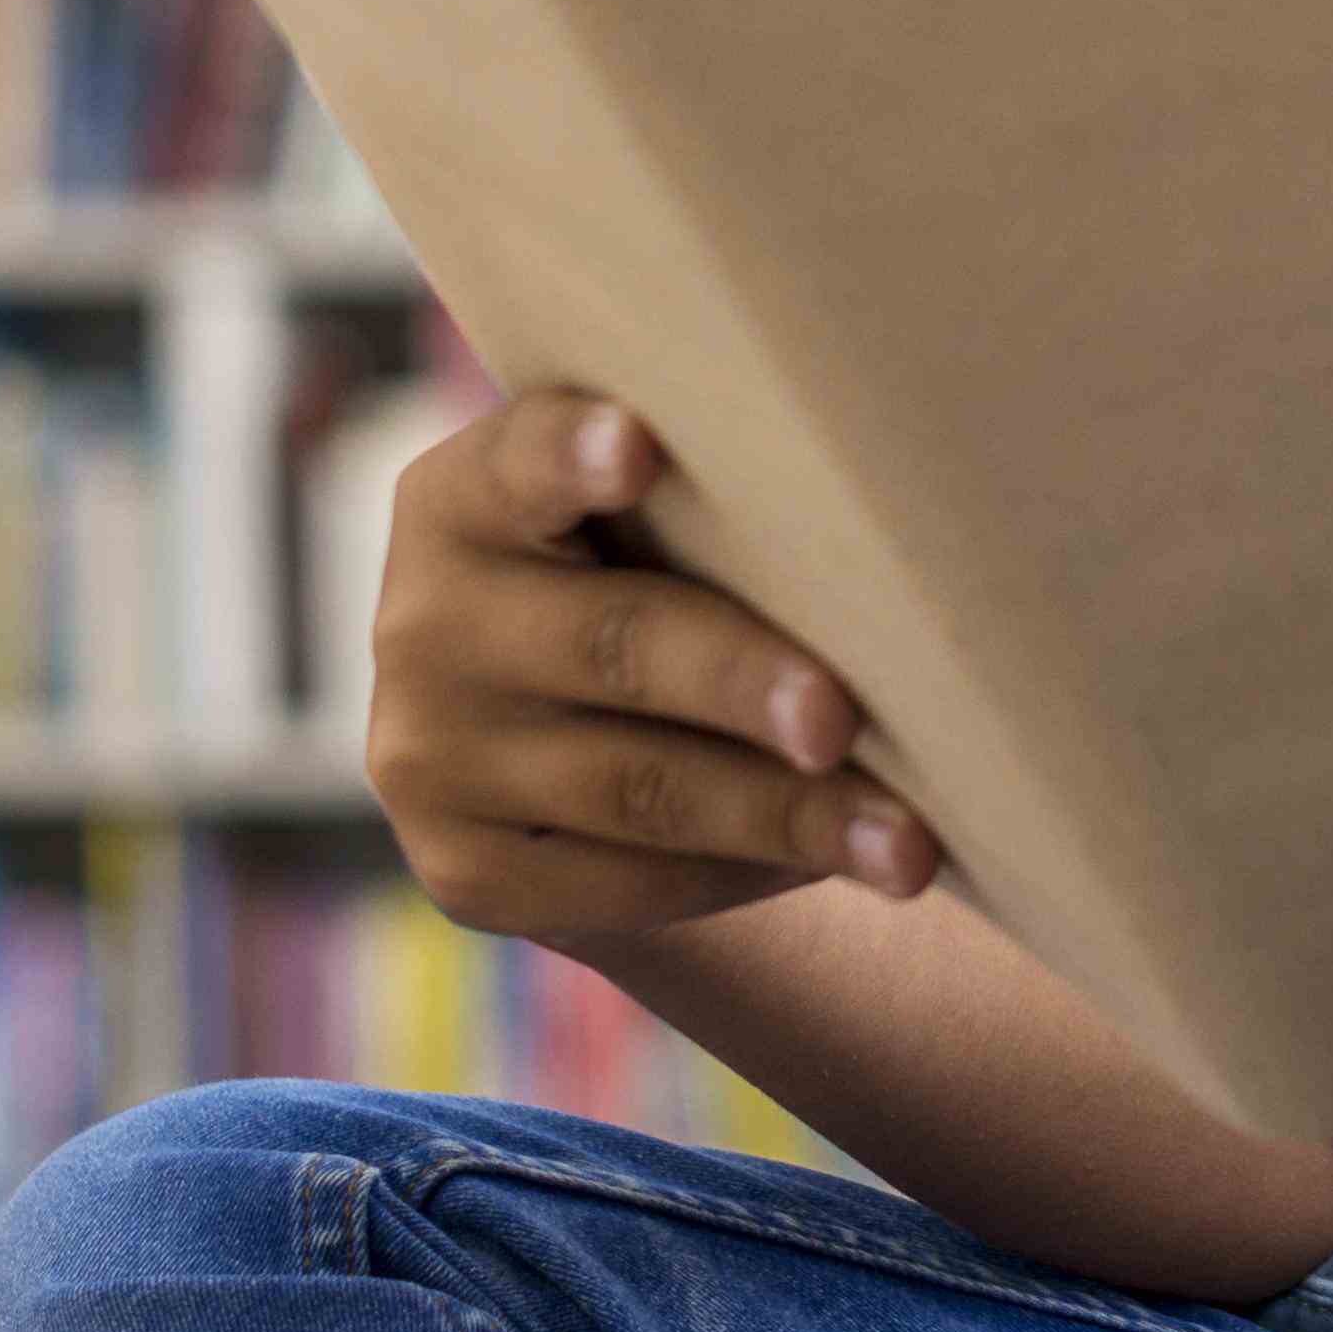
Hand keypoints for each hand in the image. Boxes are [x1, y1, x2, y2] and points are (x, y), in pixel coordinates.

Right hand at [363, 390, 941, 942]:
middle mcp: (427, 623)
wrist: (553, 726)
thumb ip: (708, 483)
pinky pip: (625, 884)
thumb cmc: (651, 566)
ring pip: (637, 790)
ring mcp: (430, 759)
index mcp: (464, 498)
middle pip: (613, 644)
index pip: (518, 460)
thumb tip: (889, 506)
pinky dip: (746, 874)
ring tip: (905, 841)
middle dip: (741, 683)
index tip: (640, 447)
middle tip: (841, 718)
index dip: (575, 453)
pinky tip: (835, 861)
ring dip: (787, 817)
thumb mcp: (644, 509)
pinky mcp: (465, 873)